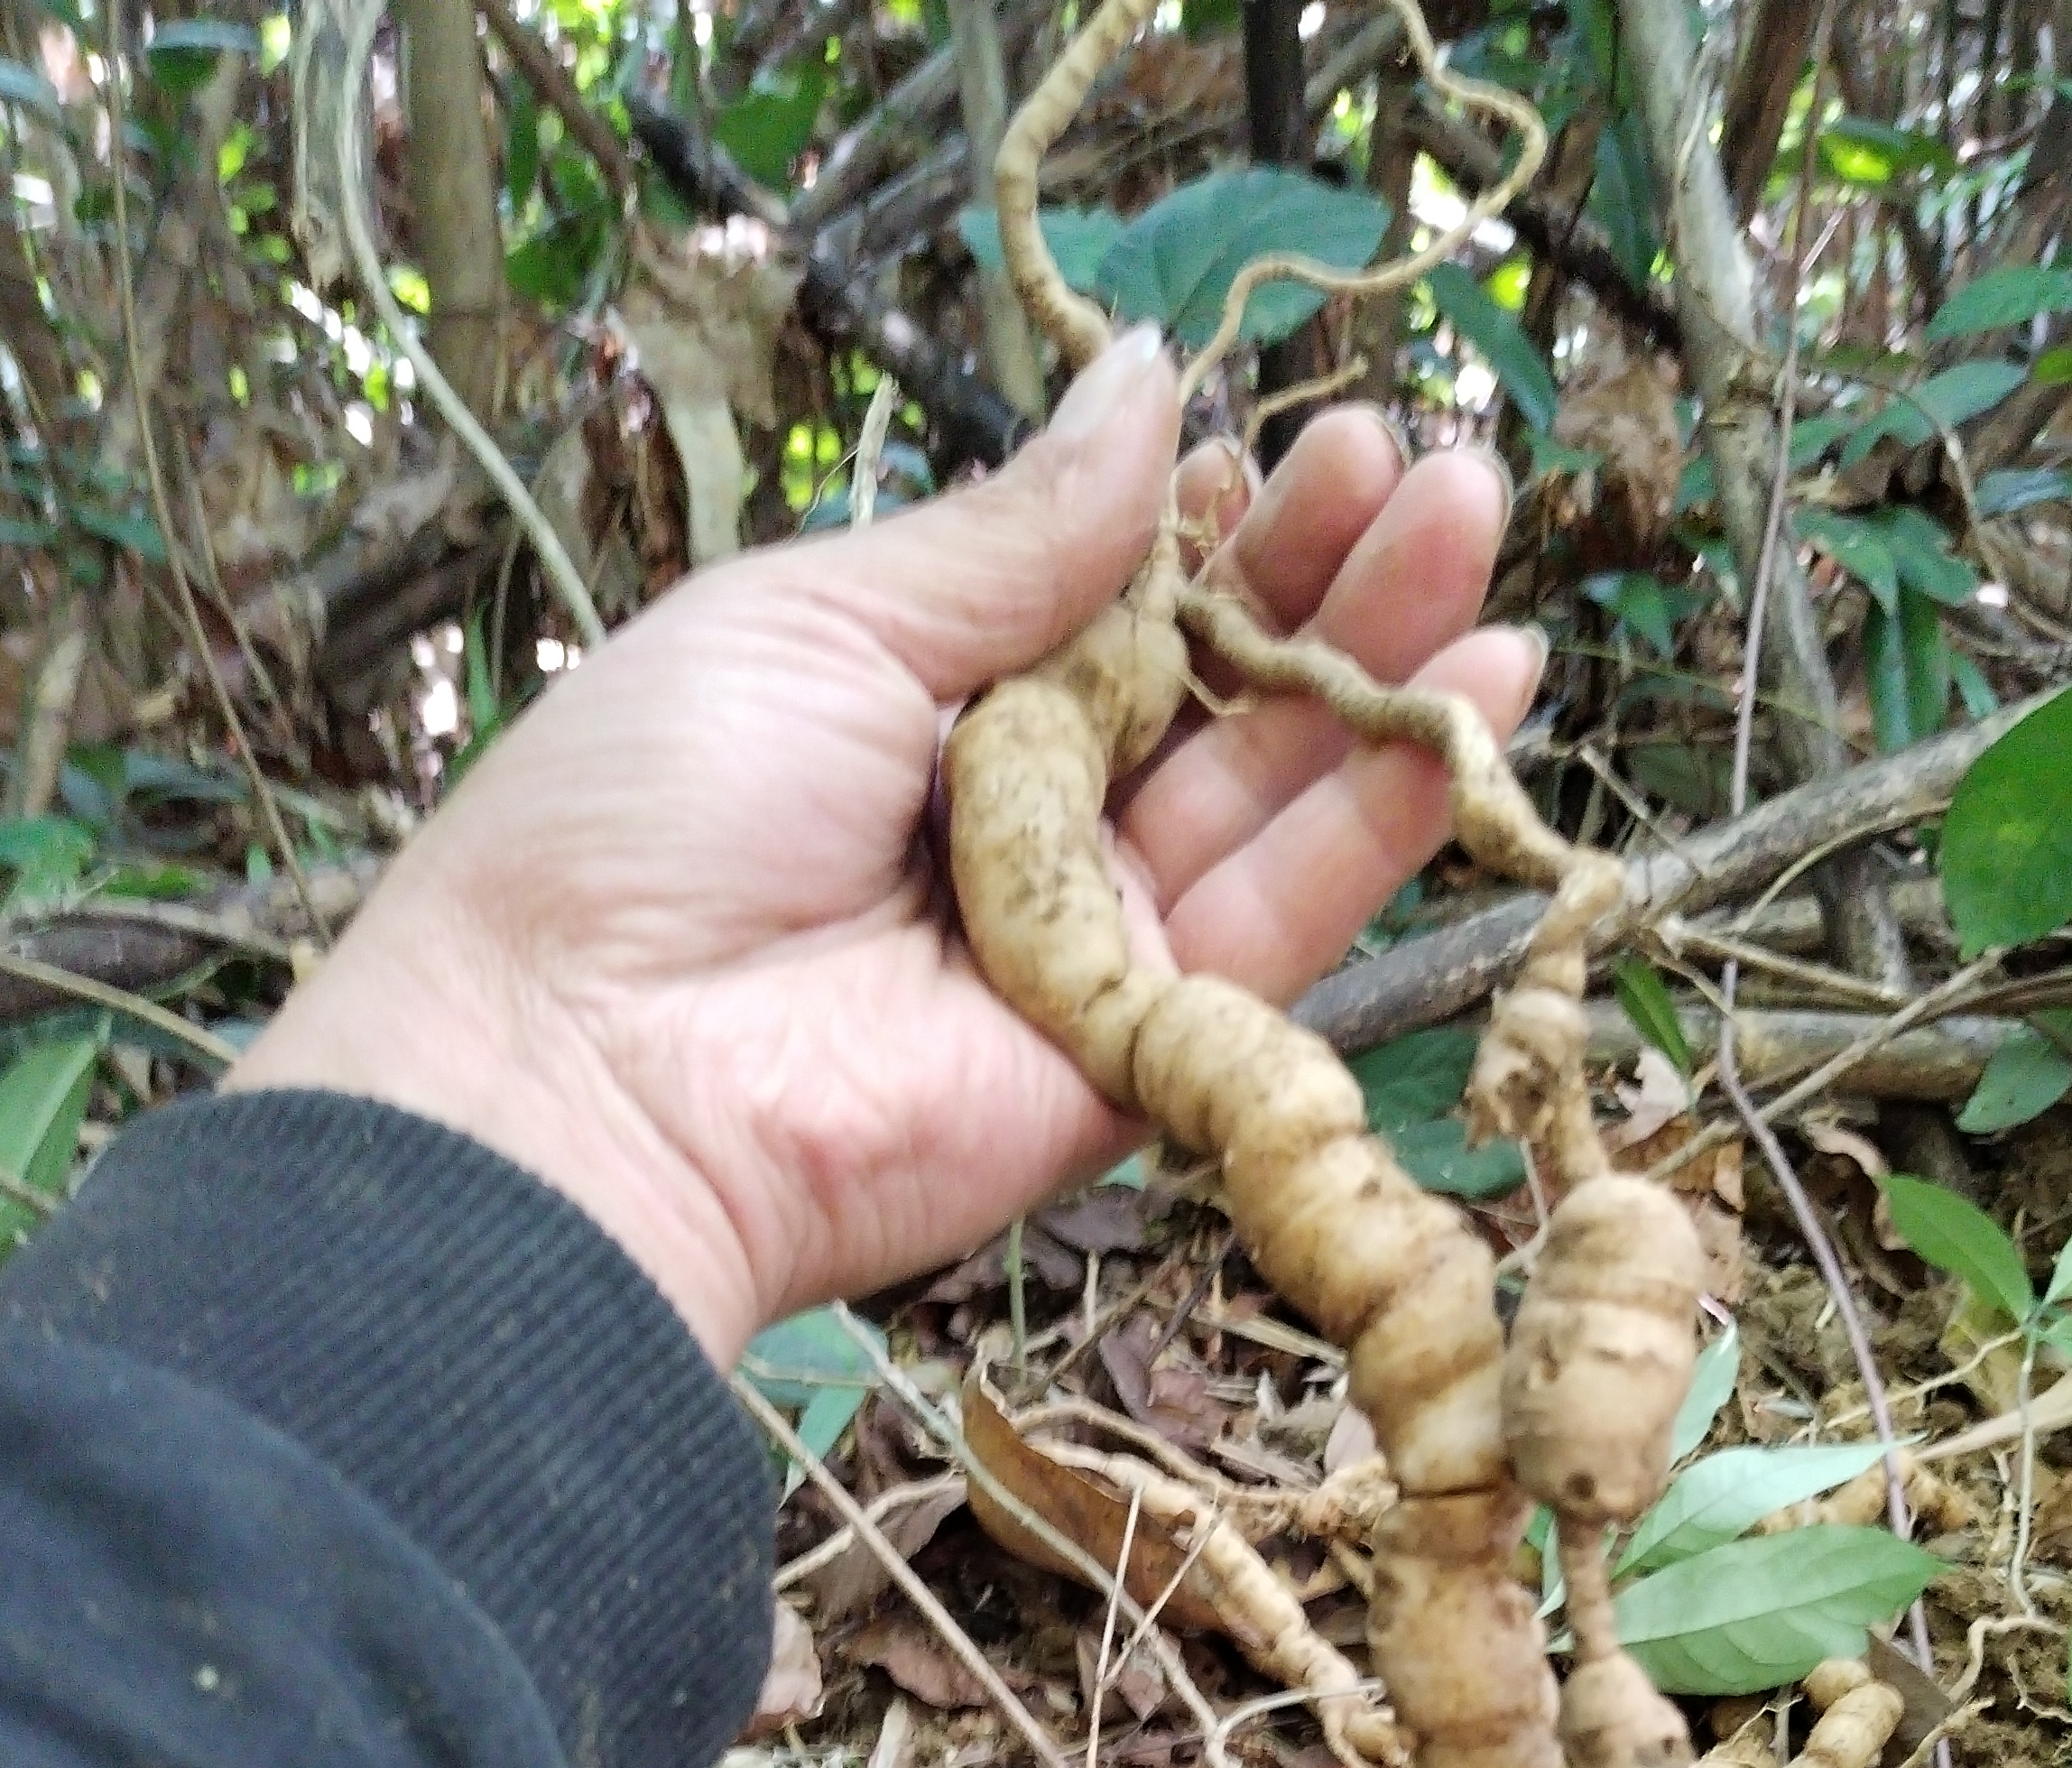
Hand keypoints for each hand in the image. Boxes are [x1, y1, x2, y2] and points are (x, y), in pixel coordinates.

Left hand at [228, 327, 1539, 1368]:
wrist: (591, 1076)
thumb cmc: (647, 822)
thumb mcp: (823, 620)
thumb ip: (1014, 533)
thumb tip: (1144, 386)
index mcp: (918, 704)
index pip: (1109, 603)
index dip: (1213, 524)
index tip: (1302, 438)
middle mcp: (1013, 823)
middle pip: (1210, 694)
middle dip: (1325, 580)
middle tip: (1434, 470)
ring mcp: (1082, 942)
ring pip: (1267, 798)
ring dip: (1382, 675)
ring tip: (1481, 545)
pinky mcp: (1136, 1055)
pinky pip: (1276, 933)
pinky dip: (1374, 830)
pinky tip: (1463, 718)